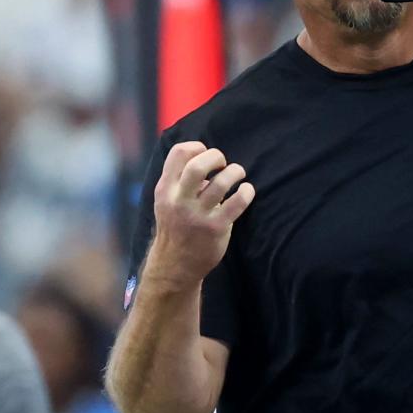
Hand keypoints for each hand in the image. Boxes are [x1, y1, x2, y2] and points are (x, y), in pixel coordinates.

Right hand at [148, 142, 254, 286]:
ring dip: (235, 172)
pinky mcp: (215, 228)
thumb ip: (179, 180)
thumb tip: (207, 159)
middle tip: (223, 164)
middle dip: (216, 157)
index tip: (207, 156)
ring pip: (221, 182)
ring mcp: (197, 215)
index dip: (197, 147)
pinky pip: (237, 202)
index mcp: (166, 189)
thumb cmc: (176, 226)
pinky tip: (247, 191)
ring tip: (238, 174)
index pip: (178, 153)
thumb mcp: (167, 200)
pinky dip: (247, 191)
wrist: (175, 265)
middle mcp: (179, 201)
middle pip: (198, 166)